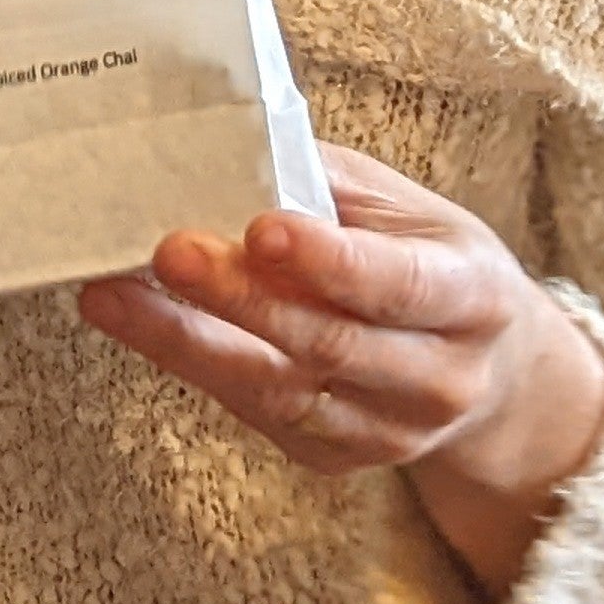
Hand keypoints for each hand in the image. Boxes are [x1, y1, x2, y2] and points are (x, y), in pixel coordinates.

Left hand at [78, 144, 603, 600]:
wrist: (490, 374)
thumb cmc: (428, 263)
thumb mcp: (407, 210)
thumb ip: (326, 183)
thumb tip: (224, 146)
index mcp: (472, 296)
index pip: (399, 284)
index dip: (330, 261)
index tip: (262, 229)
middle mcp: (440, 378)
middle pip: (330, 344)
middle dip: (240, 299)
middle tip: (166, 252)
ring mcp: (390, 431)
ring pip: (280, 391)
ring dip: (187, 343)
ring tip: (114, 296)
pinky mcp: (337, 458)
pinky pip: (257, 413)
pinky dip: (193, 366)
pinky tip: (139, 324)